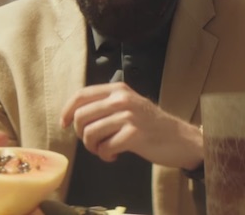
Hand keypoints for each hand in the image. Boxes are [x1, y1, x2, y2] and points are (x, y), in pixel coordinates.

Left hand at [61, 82, 202, 169]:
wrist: (181, 139)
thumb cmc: (150, 125)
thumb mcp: (129, 105)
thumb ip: (106, 105)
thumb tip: (74, 116)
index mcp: (117, 89)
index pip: (81, 95)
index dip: (67, 110)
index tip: (63, 124)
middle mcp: (122, 99)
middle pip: (81, 116)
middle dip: (81, 134)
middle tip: (92, 143)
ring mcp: (129, 116)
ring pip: (90, 133)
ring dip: (92, 147)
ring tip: (103, 150)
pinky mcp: (134, 135)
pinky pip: (105, 148)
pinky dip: (105, 156)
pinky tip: (114, 156)